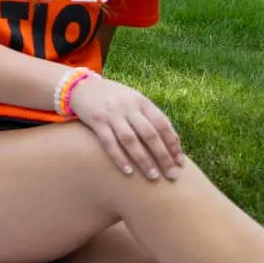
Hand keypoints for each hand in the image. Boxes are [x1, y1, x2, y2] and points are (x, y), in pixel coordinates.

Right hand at [68, 75, 183, 180]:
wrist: (83, 86)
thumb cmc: (115, 98)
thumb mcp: (135, 101)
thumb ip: (152, 118)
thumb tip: (174, 141)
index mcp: (142, 102)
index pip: (163, 125)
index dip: (173, 145)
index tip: (180, 163)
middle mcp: (129, 107)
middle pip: (150, 134)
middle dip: (163, 156)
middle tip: (172, 175)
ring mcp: (112, 114)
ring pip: (131, 140)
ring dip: (144, 160)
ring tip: (153, 176)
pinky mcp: (96, 120)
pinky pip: (109, 142)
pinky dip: (119, 157)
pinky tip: (128, 171)